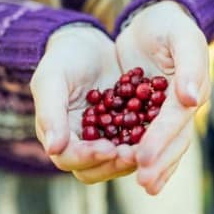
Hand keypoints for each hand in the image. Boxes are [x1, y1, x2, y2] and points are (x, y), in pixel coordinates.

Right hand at [31, 26, 136, 183]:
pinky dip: (149, 141)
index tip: (107, 149)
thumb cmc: (64, 59)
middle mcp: (84, 144)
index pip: (70, 158)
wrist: (89, 44)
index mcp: (60, 135)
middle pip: (96, 169)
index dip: (88, 157)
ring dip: (134, 157)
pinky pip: (140, 141)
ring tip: (150, 146)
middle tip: (133, 153)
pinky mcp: (130, 129)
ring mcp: (108, 138)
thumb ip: (50, 113)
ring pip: (120, 160)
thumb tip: (53, 149)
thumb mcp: (52, 80)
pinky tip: (162, 132)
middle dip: (114, 163)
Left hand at [115, 1, 209, 194]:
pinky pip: (146, 139)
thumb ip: (189, 63)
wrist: (152, 21)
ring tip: (143, 183)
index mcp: (194, 88)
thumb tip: (192, 98)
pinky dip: (140, 155)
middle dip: (160, 161)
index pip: (177, 118)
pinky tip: (127, 169)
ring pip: (165, 146)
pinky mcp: (150, 115)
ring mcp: (167, 114)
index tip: (143, 157)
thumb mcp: (180, 35)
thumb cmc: (168, 25)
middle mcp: (183, 106)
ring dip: (155, 166)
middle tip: (143, 180)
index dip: (161, 138)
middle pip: (175, 140)